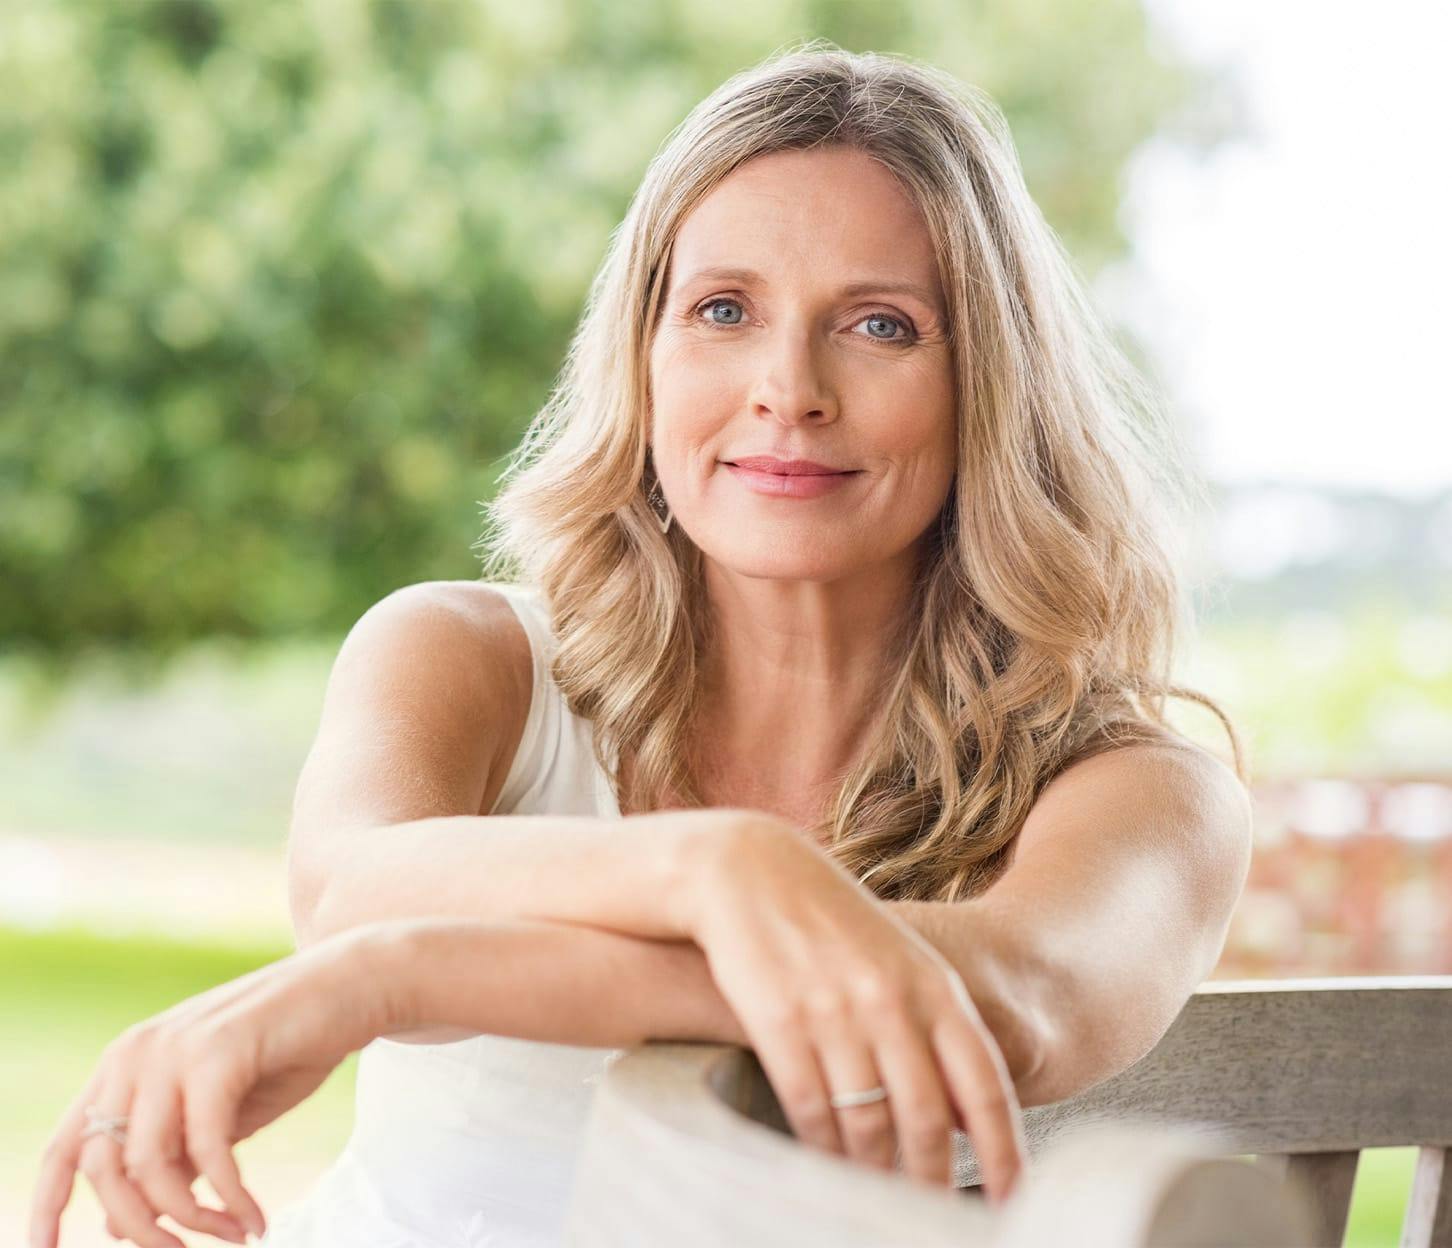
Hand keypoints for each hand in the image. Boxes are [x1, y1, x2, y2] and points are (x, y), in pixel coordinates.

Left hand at [29, 927, 397, 1247]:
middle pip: (104, 1170)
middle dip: (142, 1229)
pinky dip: (230, 1197)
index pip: (65, 1148)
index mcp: (126, 1062)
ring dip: (193, 1220)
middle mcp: (136, 1052)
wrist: (353, 986)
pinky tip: (256, 1220)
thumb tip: (120, 1225)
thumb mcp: (221, 1114)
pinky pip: (207, 1151)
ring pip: (150, 1167)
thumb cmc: (290, 1049)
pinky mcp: (218, 1054)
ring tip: (236, 1234)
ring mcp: (174, 1048)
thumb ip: (172, 1158)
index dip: (46, 1209)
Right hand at [689, 815, 1026, 1202]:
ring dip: (873, 1174)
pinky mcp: (779, 1022)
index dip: (1004, 1152)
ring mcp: (835, 1012)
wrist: (751, 872)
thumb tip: (968, 1117)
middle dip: (932, 1180)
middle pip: (928, 1119)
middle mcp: (891, 1002)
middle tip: (930, 1216)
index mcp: (933, 987)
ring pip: (867, 1125)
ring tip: (874, 1198)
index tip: (1013, 1201)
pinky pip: (811, 1111)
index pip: (984, 1086)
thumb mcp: (900, 964)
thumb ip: (936, 1029)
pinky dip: (822, 1150)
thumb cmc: (832, 925)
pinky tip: (826, 1165)